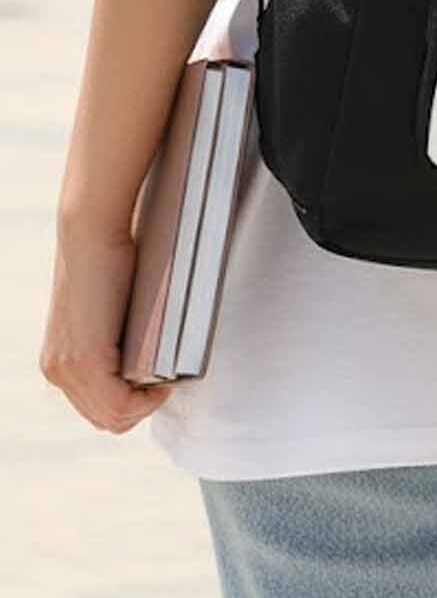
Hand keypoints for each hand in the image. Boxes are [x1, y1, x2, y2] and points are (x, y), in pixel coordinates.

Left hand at [40, 217, 173, 432]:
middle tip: (163, 384)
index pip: (95, 408)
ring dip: (144, 405)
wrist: (91, 234)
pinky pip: (118, 404)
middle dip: (140, 408)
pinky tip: (161, 383)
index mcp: (58, 363)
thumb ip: (112, 339)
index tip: (155, 383)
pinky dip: (145, 400)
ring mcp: (68, 369)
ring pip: (112, 416)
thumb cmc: (105, 261)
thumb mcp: (104, 313)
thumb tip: (143, 354)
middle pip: (104, 417)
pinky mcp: (85, 361)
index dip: (130, 404)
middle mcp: (57, 372)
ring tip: (164, 383)